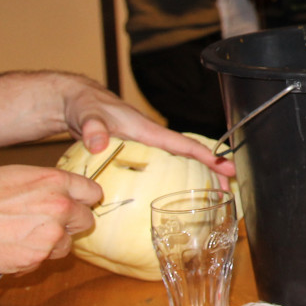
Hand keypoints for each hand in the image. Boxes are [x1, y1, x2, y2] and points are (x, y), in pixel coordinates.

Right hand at [0, 165, 102, 273]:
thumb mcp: (18, 177)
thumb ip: (47, 184)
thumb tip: (66, 191)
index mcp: (56, 182)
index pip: (93, 192)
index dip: (84, 200)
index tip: (78, 204)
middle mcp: (60, 206)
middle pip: (86, 220)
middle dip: (70, 223)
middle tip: (49, 223)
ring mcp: (50, 234)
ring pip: (66, 244)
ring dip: (52, 243)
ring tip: (23, 234)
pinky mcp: (37, 257)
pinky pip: (44, 259)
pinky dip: (33, 257)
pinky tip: (13, 246)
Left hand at [53, 73, 235, 181]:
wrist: (77, 105)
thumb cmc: (86, 106)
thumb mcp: (88, 115)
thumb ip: (93, 127)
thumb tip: (98, 143)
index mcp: (149, 131)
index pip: (184, 144)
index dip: (208, 156)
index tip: (228, 168)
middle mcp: (154, 140)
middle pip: (191, 157)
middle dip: (213, 172)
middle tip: (228, 193)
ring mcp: (148, 149)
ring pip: (181, 164)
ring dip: (199, 178)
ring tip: (214, 200)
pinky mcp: (140, 156)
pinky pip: (165, 170)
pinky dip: (177, 182)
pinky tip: (177, 199)